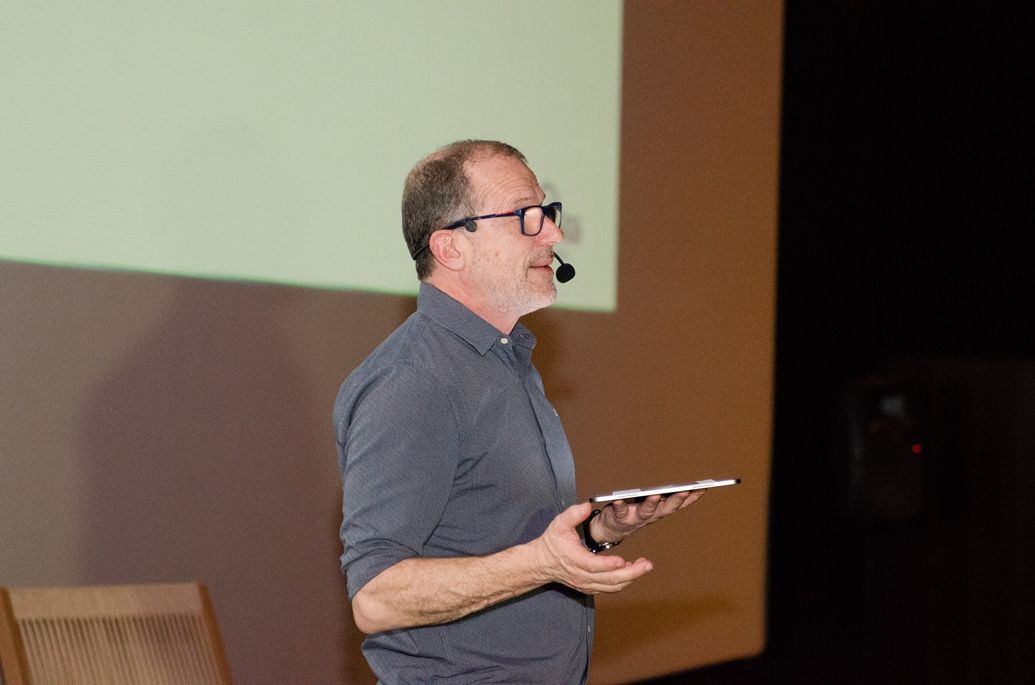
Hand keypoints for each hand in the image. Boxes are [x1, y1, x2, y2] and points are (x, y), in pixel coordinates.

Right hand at [531, 502, 653, 594]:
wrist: (541, 563)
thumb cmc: (552, 542)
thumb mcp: (559, 523)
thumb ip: (574, 514)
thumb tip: (587, 505)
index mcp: (574, 559)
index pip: (594, 566)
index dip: (609, 565)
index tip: (623, 560)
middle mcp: (581, 575)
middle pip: (609, 580)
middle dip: (631, 573)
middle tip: (647, 565)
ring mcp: (586, 584)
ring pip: (612, 586)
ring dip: (630, 578)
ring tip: (643, 566)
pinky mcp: (589, 587)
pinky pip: (609, 588)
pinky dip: (622, 582)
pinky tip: (631, 571)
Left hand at [593, 490, 704, 543]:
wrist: (611, 529)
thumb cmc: (633, 512)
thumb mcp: (652, 504)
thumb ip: (665, 497)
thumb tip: (684, 486)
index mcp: (659, 510)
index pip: (678, 504)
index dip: (691, 498)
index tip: (703, 488)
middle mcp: (650, 515)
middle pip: (666, 508)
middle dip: (676, 500)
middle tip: (684, 491)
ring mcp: (635, 517)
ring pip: (646, 512)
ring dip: (651, 504)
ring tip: (654, 494)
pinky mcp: (619, 517)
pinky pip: (620, 511)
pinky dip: (620, 505)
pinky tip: (619, 499)